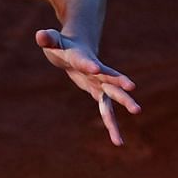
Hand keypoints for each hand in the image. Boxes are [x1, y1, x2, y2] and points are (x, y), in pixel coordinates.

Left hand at [35, 29, 139, 145]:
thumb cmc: (63, 46)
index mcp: (81, 58)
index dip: (88, 64)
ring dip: (124, 103)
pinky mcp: (99, 93)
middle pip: (108, 77)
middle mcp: (95, 71)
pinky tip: (118, 142)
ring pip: (112, 96)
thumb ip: (47, 39)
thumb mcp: (53, 42)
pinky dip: (112, 125)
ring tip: (138, 111)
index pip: (84, 61)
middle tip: (132, 88)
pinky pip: (106, 111)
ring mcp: (99, 83)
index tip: (95, 68)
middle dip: (119, 83)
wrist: (79, 47)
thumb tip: (39, 35)